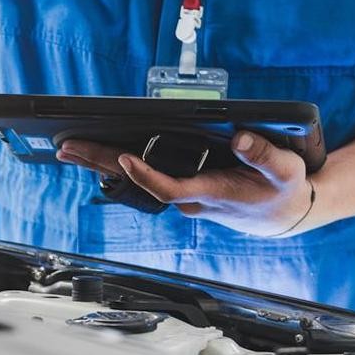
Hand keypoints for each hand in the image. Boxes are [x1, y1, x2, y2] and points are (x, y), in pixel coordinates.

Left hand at [58, 132, 314, 236]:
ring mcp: (182, 196)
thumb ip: (263, 155)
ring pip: (134, 181)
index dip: (145, 176)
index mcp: (210, 194)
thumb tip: (240, 140)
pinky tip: (94, 156)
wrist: (284, 215)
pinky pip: (142, 177)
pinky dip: (117, 165)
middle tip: (68, 148)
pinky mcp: (181, 190)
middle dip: (101, 164)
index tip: (125, 159)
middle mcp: (188, 199)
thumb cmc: (284, 190)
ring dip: (101, 164)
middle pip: (137, 184)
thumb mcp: (286, 169)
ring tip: (68, 148)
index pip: (168, 188)